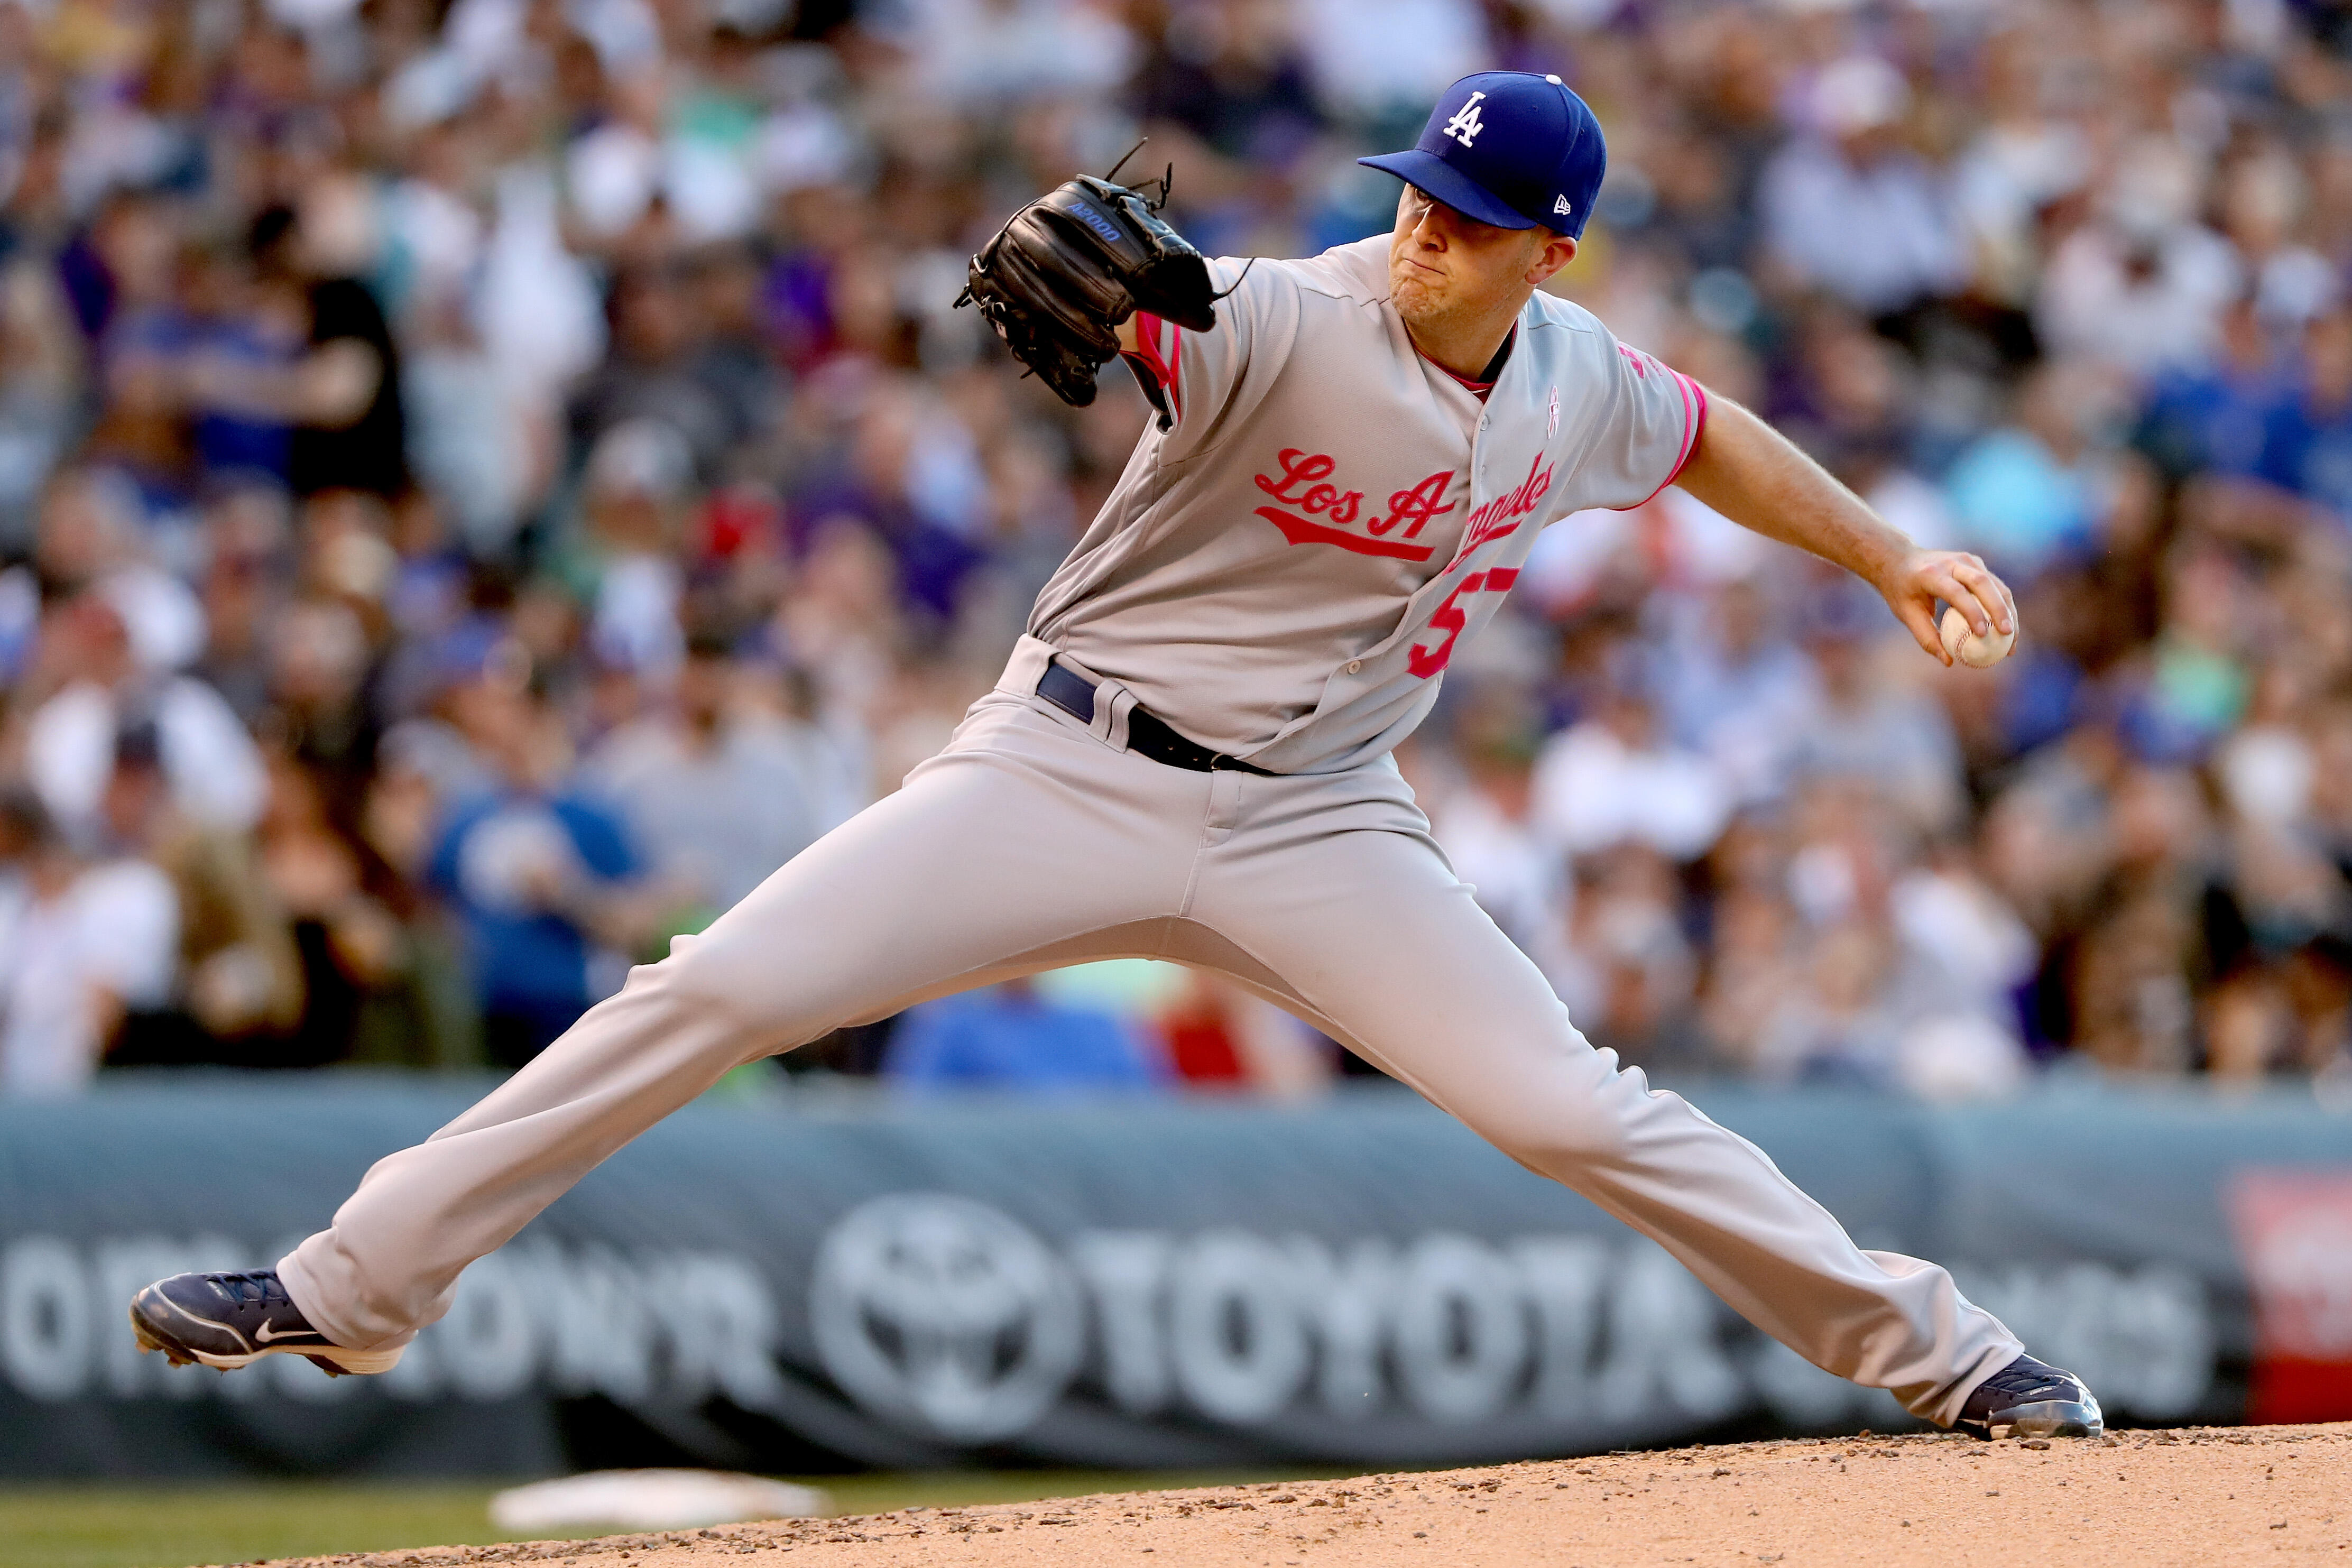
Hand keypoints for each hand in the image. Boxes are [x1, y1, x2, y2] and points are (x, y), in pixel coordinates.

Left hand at [1878, 549, 2016, 665]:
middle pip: (1983, 583)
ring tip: (2012, 637)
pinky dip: (2004, 605)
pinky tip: (2008, 626)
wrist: (1899, 559)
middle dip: (1999, 609)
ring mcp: (1967, 560)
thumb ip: (1926, 637)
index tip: (1982, 634)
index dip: (1972, 612)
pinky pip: (1995, 585)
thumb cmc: (1901, 590)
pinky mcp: (1976, 563)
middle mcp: (1952, 562)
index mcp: (1931, 573)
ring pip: (1995, 584)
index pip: (1956, 592)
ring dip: (2008, 609)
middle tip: (2007, 635)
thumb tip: (1949, 661)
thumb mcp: (1906, 613)